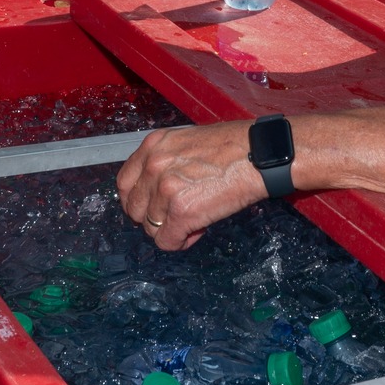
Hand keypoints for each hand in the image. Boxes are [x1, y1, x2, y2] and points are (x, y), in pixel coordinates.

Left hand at [116, 122, 267, 250]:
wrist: (261, 154)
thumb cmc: (234, 146)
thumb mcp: (188, 142)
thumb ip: (166, 162)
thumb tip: (157, 189)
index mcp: (153, 146)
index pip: (123, 183)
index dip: (137, 200)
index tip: (151, 207)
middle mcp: (154, 166)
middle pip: (134, 209)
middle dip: (154, 218)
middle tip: (177, 215)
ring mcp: (165, 190)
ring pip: (151, 229)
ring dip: (171, 230)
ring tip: (195, 219)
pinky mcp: (181, 212)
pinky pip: (168, 242)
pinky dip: (182, 241)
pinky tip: (199, 229)